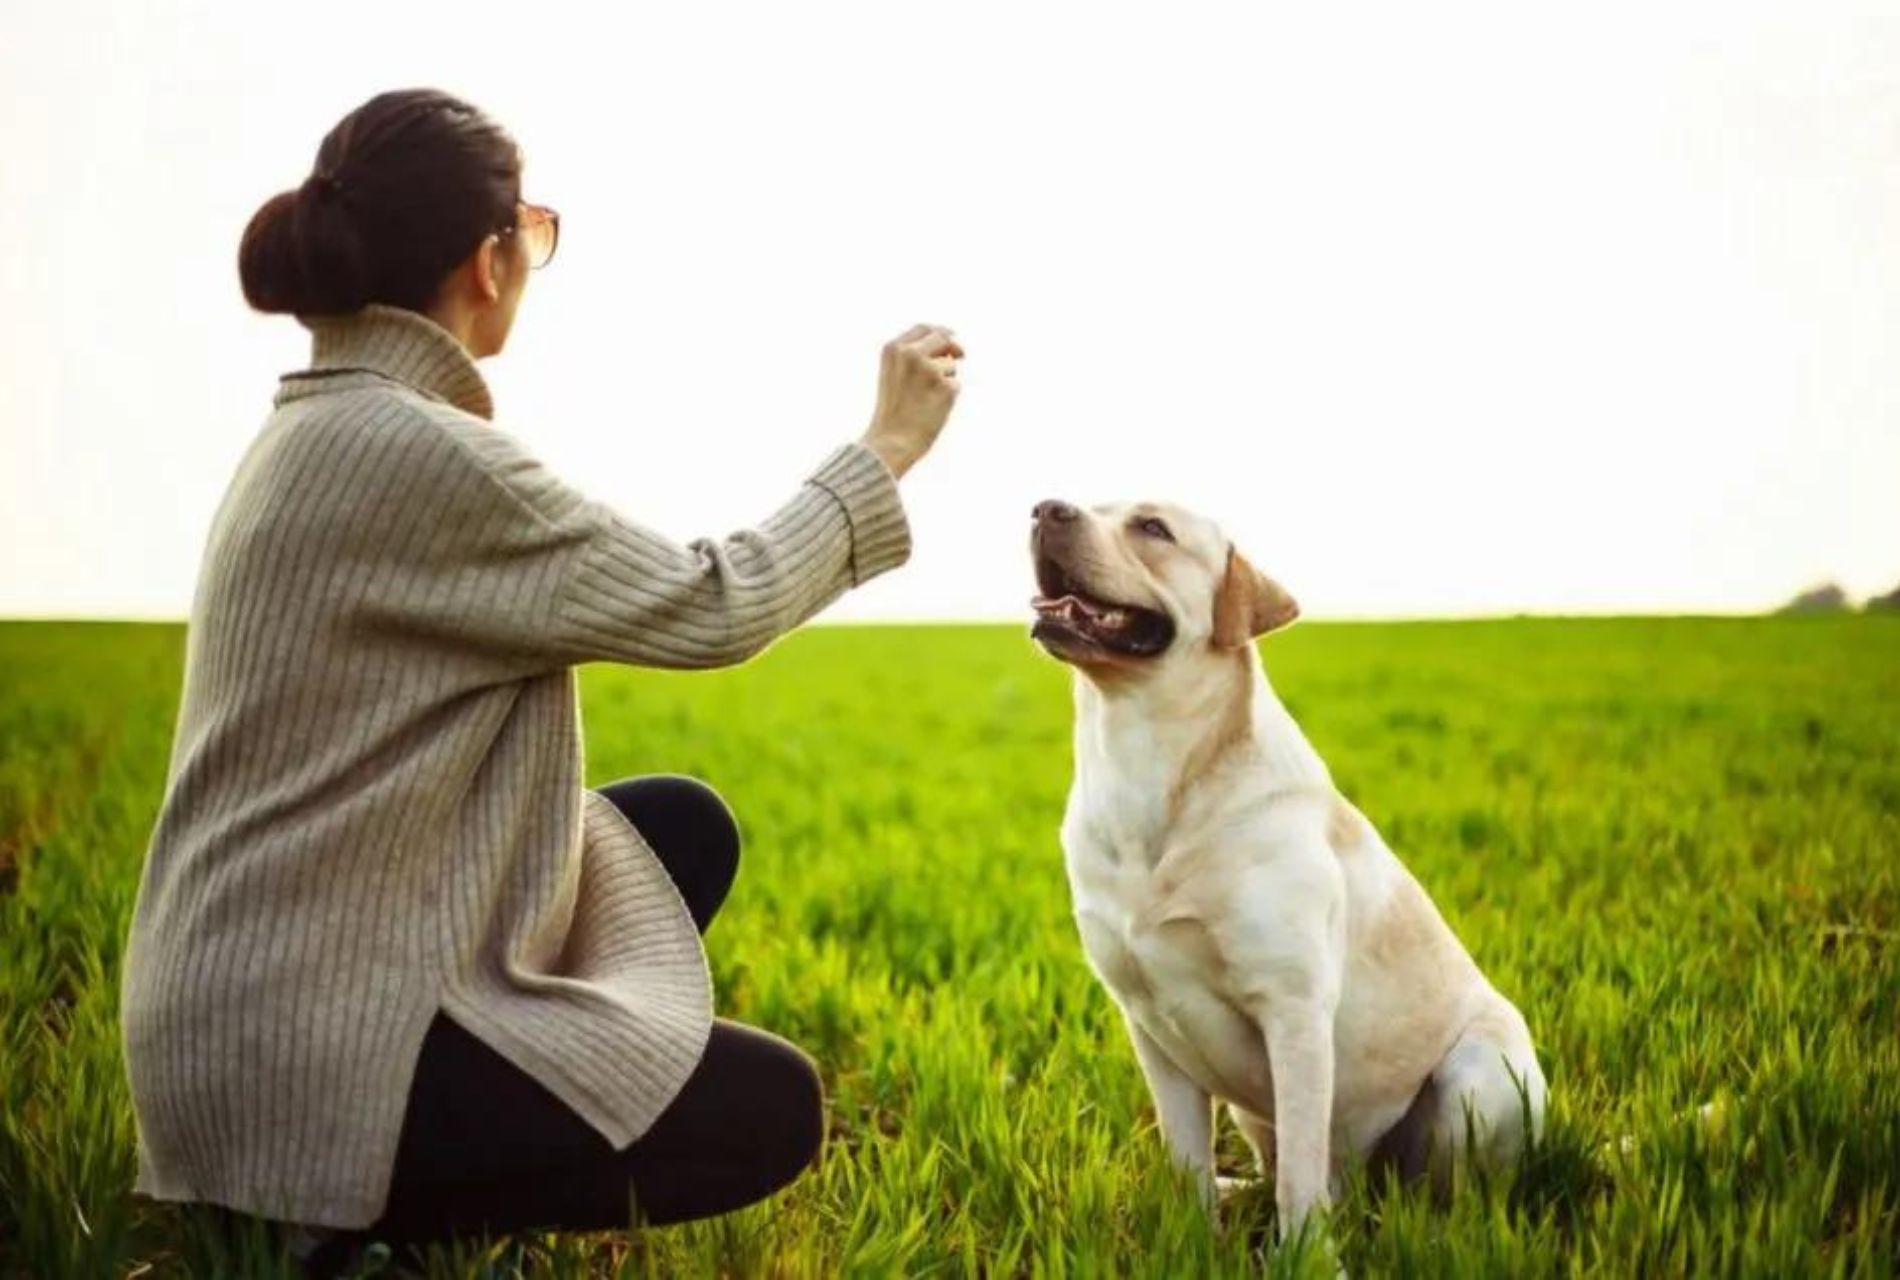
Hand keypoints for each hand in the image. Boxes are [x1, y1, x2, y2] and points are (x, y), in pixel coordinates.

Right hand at [861, 323, 962, 478]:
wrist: (891, 441)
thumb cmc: (893, 412)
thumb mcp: (893, 375)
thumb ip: (913, 356)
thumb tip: (952, 348)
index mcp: (893, 348)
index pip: (923, 328)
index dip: (939, 332)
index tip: (949, 337)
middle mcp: (911, 354)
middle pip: (943, 337)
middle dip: (953, 346)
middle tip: (960, 355)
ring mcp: (929, 369)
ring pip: (950, 365)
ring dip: (946, 379)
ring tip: (925, 401)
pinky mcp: (946, 386)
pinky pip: (955, 385)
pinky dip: (948, 397)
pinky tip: (931, 409)